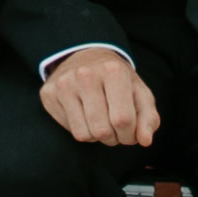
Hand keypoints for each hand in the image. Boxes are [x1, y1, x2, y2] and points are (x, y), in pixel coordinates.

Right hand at [40, 49, 159, 149]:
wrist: (86, 57)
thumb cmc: (117, 80)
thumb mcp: (139, 93)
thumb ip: (148, 118)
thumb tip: (145, 140)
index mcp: (113, 71)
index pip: (123, 119)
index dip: (130, 135)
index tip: (130, 132)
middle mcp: (85, 75)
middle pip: (102, 130)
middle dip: (114, 138)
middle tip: (115, 128)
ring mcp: (64, 84)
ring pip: (84, 134)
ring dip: (97, 137)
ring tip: (101, 121)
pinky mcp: (49, 93)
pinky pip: (70, 130)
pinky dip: (82, 129)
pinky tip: (85, 115)